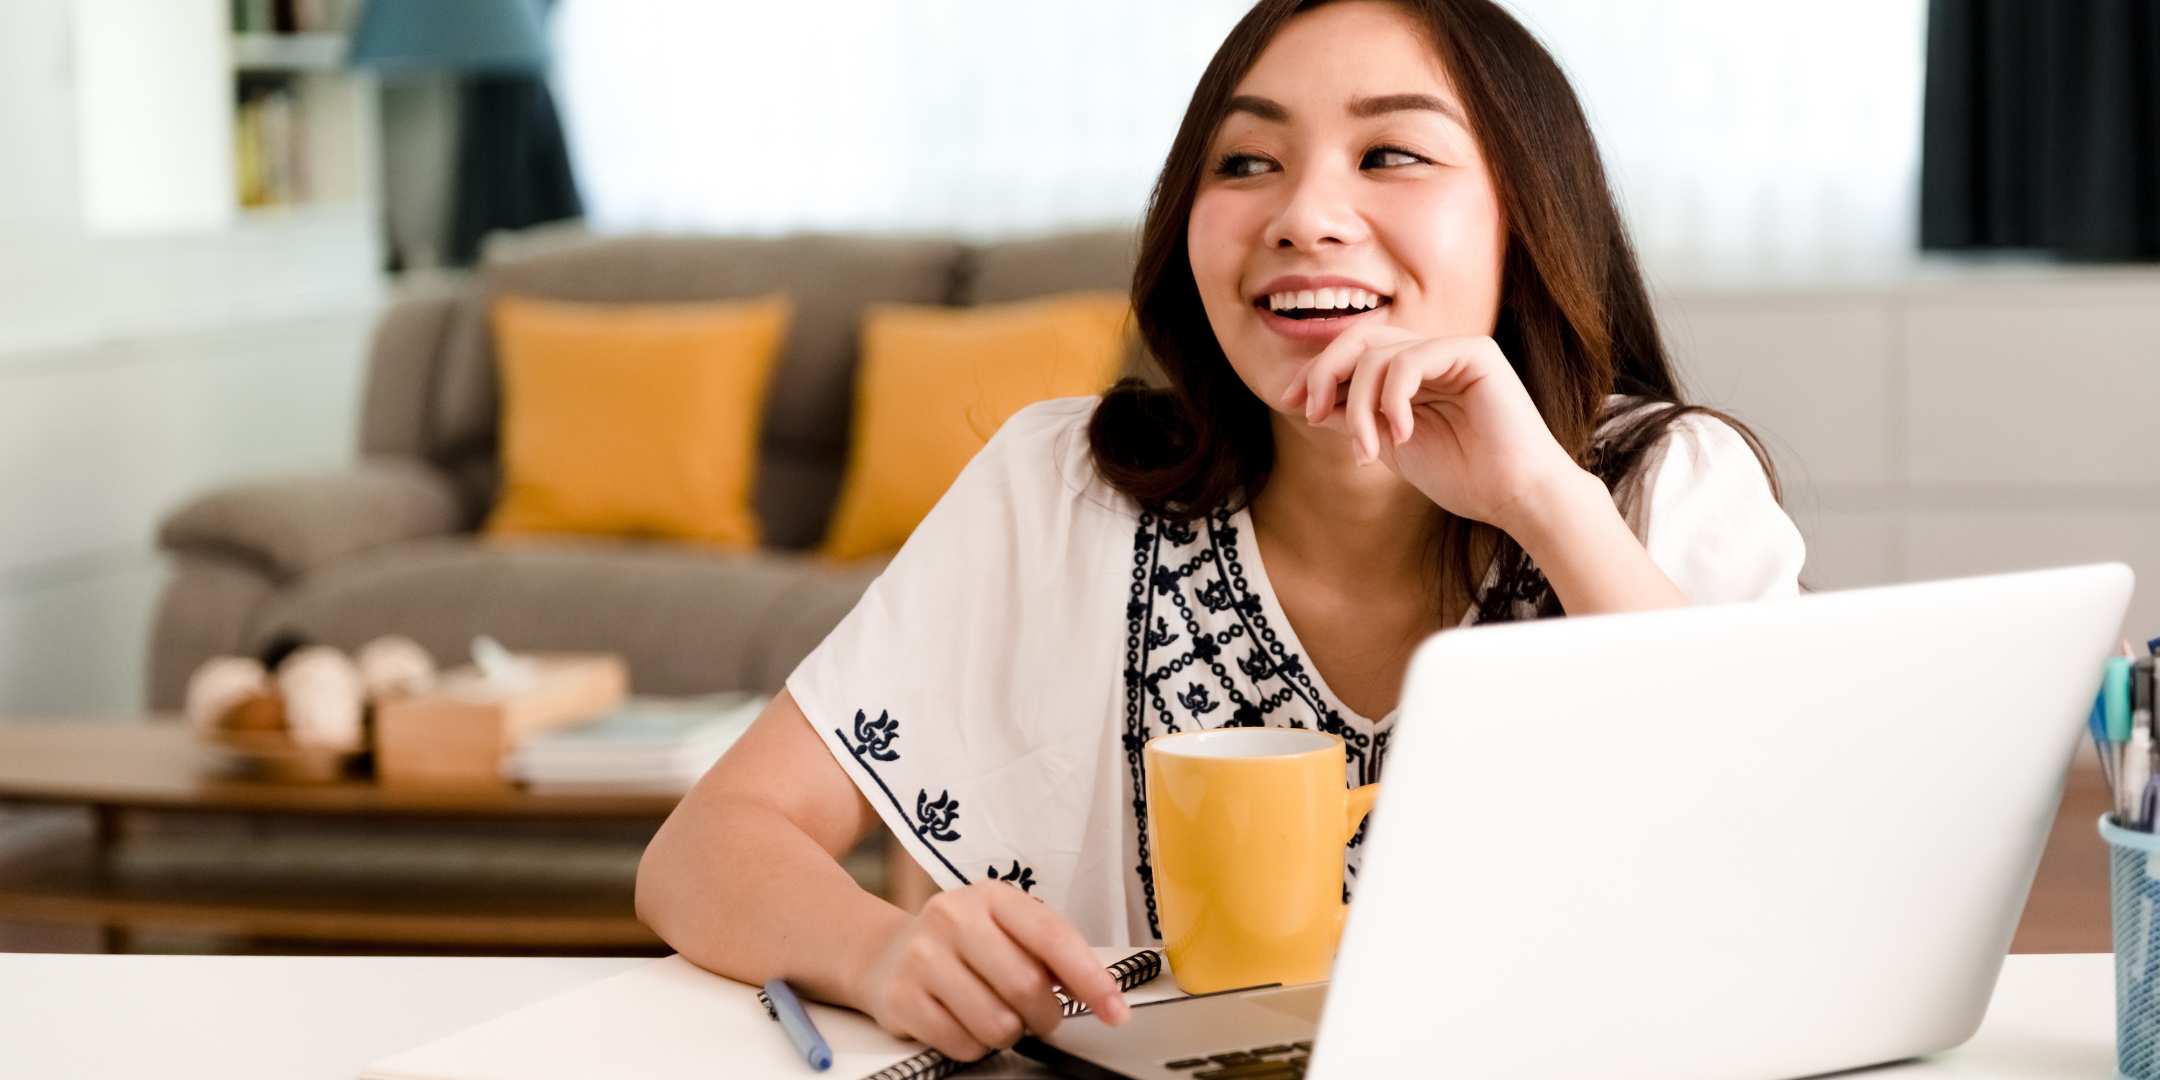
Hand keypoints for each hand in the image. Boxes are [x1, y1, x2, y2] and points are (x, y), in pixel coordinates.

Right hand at [847, 882, 1129, 1060]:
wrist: (884, 954)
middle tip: (1040, 1017)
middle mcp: (954, 917)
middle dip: (1045, 1016)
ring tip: (994, 1015)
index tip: (1117, 1011)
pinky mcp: (901, 998)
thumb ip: (1049, 953)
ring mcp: (923, 957)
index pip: (1053, 937)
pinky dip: (974, 1046)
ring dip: (1008, 1034)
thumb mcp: (1004, 930)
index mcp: (992, 896)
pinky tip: (962, 1023)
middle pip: (1027, 987)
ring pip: (996, 1024)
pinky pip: (962, 1045)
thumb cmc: (962, 945)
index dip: (1091, 979)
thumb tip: (1100, 993)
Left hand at [1277, 324, 1586, 530]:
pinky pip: (1411, 360)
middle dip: (1323, 373)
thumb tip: (1309, 400)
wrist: (1515, 497)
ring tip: (1366, 450)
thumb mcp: (1389, 446)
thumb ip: (1354, 418)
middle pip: (1358, 339)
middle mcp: (1431, 353)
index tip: (1288, 403)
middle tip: (1309, 412)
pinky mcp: (1475, 352)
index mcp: (1413, 373)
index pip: (1354, 353)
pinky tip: (1401, 435)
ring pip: (1378, 354)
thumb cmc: (1464, 477)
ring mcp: (1453, 349)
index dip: (1315, 372)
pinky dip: (1393, 398)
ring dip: (1358, 405)